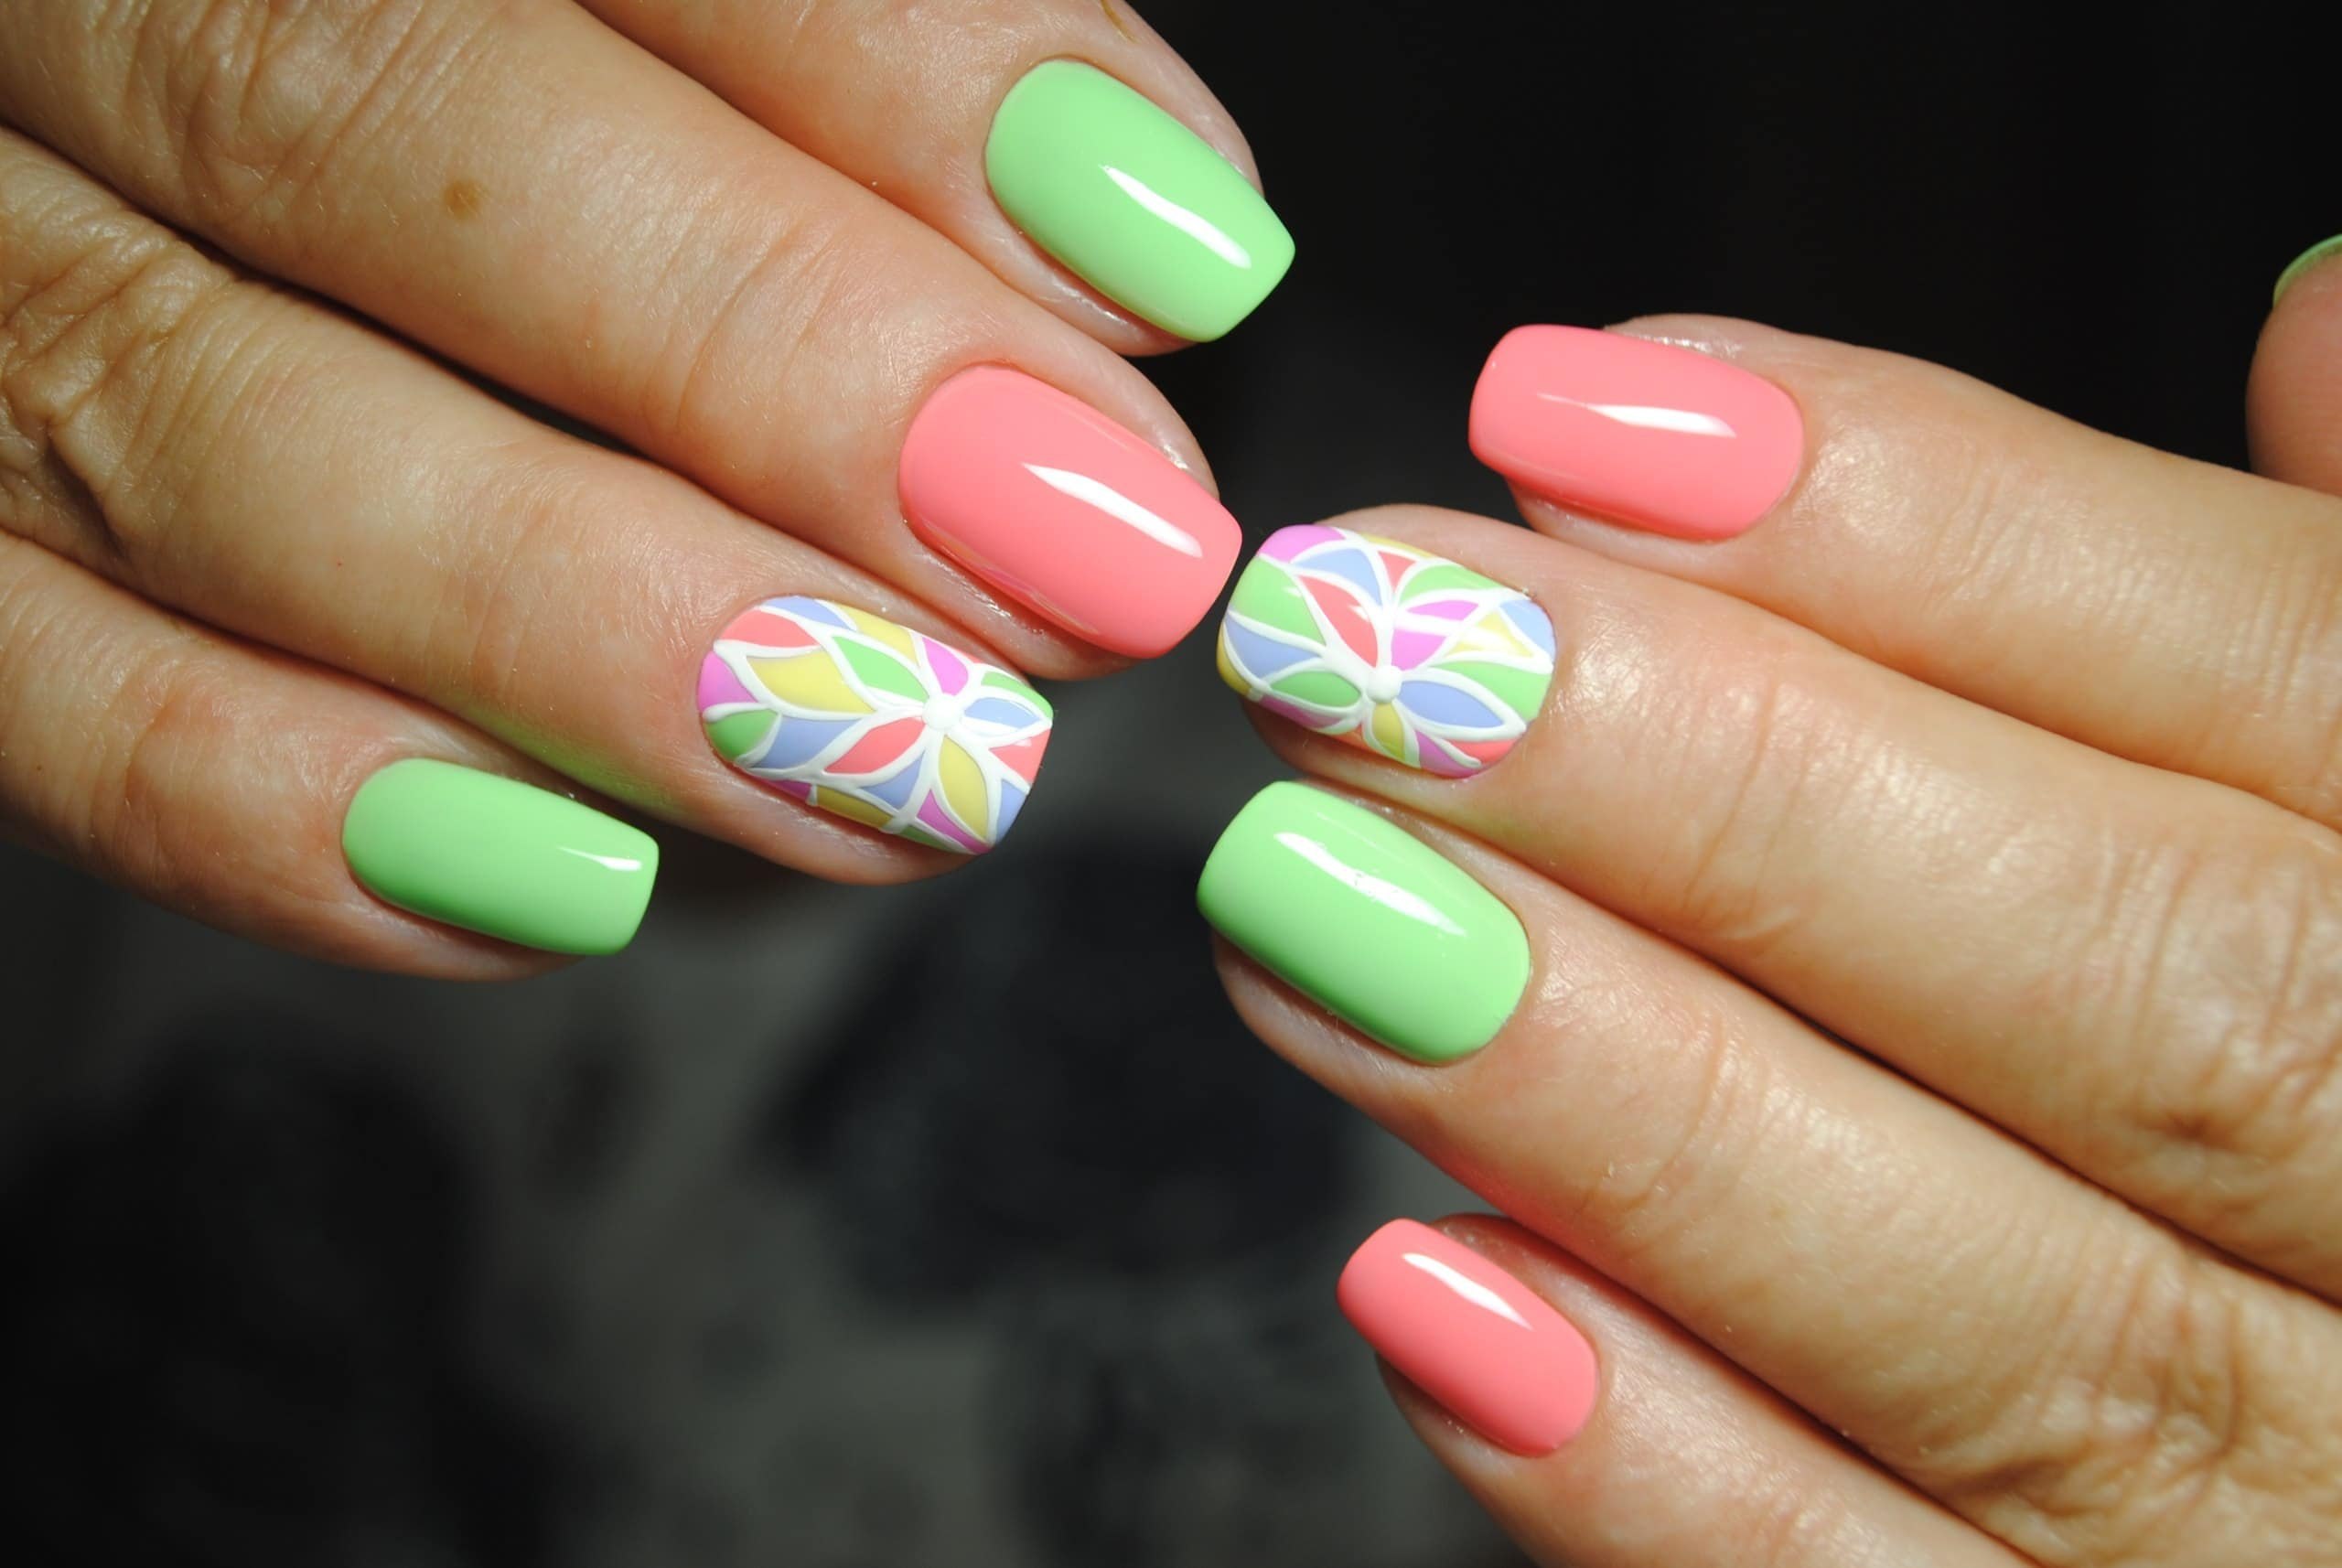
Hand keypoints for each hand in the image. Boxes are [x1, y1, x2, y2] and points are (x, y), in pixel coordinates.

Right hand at [0, 0, 1286, 969]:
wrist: (216, 161)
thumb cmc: (521, 125)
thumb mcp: (676, 33)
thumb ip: (855, 67)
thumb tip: (1154, 225)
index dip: (894, 81)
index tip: (1176, 260)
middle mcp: (79, 26)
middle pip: (373, 131)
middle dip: (767, 357)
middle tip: (1081, 552)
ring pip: (207, 428)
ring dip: (588, 628)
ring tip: (909, 762)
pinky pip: (40, 689)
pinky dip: (291, 804)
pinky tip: (578, 890)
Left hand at [1199, 268, 2341, 1563]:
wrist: (2338, 1379)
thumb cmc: (2336, 1044)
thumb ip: (2328, 633)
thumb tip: (2308, 317)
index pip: (2298, 683)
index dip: (1935, 530)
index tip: (1569, 416)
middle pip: (2148, 983)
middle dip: (1726, 789)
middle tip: (1362, 639)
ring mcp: (2317, 1511)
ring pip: (2007, 1315)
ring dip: (1623, 1097)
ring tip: (1309, 896)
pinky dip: (1670, 1478)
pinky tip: (1427, 1291)